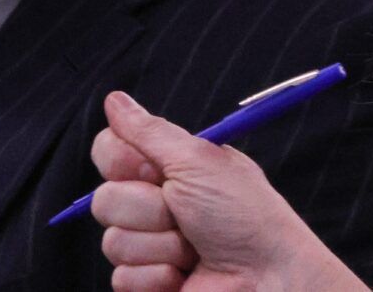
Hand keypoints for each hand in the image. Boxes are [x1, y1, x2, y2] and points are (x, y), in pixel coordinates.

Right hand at [89, 91, 366, 291]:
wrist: (268, 276)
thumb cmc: (244, 214)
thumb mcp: (197, 160)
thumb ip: (148, 132)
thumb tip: (114, 99)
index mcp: (166, 168)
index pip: (107, 151)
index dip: (122, 161)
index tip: (155, 170)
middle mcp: (153, 204)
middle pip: (104, 199)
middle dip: (149, 209)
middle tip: (185, 214)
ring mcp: (148, 246)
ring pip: (112, 242)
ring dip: (161, 246)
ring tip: (195, 248)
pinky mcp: (147, 283)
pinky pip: (120, 279)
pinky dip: (158, 276)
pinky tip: (186, 275)